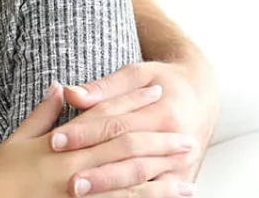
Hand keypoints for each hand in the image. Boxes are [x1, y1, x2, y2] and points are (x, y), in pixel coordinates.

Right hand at [0, 83, 196, 197]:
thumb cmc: (0, 174)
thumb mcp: (17, 139)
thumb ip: (42, 114)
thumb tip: (61, 88)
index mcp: (60, 142)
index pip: (103, 114)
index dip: (131, 102)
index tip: (155, 91)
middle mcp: (73, 164)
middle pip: (124, 145)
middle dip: (158, 141)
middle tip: (187, 137)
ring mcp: (79, 189)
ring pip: (129, 179)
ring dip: (161, 177)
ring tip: (188, 177)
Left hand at [53, 61, 219, 191]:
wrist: (202, 96)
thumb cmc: (164, 82)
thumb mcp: (137, 74)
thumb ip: (104, 87)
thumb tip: (70, 93)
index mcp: (163, 113)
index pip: (116, 126)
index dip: (84, 133)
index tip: (55, 141)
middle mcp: (175, 140)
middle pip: (130, 159)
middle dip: (99, 172)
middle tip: (69, 181)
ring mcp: (181, 164)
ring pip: (143, 180)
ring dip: (114, 190)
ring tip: (84, 195)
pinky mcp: (181, 178)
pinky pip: (156, 193)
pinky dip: (135, 197)